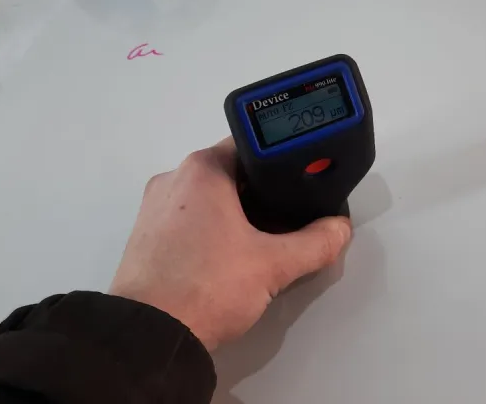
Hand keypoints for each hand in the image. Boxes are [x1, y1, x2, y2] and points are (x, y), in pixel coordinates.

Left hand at [109, 138, 351, 350]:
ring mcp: (154, 207)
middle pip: (230, 173)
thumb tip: (339, 229)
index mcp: (202, 169)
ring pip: (209, 198)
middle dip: (262, 193)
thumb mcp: (273, 265)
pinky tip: (230, 257)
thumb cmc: (208, 286)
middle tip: (291, 216)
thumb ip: (315, 243)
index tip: (303, 182)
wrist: (148, 337)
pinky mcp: (146, 235)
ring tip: (265, 240)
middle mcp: (173, 178)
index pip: (252, 146)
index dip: (282, 162)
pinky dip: (212, 230)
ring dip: (237, 214)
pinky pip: (189, 219)